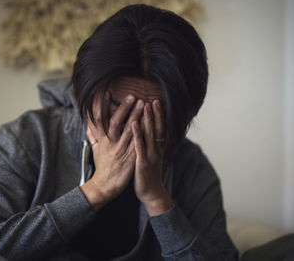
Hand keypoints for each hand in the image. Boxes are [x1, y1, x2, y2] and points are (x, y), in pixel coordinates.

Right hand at [81, 92, 143, 211]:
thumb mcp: (96, 150)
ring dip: (136, 116)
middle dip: (124, 108)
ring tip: (143, 105)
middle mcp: (111, 143)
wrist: (104, 186)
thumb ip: (93, 136)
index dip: (104, 106)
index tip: (108, 93)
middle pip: (116, 122)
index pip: (101, 119)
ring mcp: (120, 150)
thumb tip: (89, 126)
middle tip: (133, 96)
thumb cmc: (102, 167)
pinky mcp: (130, 158)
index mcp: (103, 140)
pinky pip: (137, 143)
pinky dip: (142, 133)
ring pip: (128, 130)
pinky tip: (148, 125)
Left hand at [132, 100, 172, 215]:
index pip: (160, 129)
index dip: (159, 115)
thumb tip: (148, 136)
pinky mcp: (142, 163)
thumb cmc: (147, 175)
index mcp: (157, 149)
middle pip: (157, 128)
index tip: (156, 101)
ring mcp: (150, 156)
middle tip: (153, 99)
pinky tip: (133, 123)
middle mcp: (156, 150)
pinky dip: (137, 133)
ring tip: (144, 105)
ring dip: (147, 119)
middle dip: (155, 113)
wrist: (151, 194)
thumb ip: (149, 146)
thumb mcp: (150, 158)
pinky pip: (139, 146)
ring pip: (149, 134)